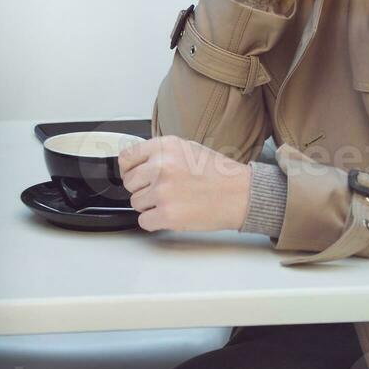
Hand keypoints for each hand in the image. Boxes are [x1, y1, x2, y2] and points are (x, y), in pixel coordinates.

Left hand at [118, 135, 251, 232]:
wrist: (241, 194)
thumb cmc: (219, 173)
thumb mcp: (187, 148)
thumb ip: (161, 154)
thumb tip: (138, 163)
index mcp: (164, 146)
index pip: (126, 158)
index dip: (130, 170)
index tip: (135, 176)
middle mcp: (160, 166)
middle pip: (129, 183)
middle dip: (142, 189)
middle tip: (162, 191)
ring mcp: (162, 191)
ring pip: (135, 203)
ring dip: (150, 206)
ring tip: (173, 201)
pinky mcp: (167, 214)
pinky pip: (144, 221)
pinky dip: (155, 221)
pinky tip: (172, 214)